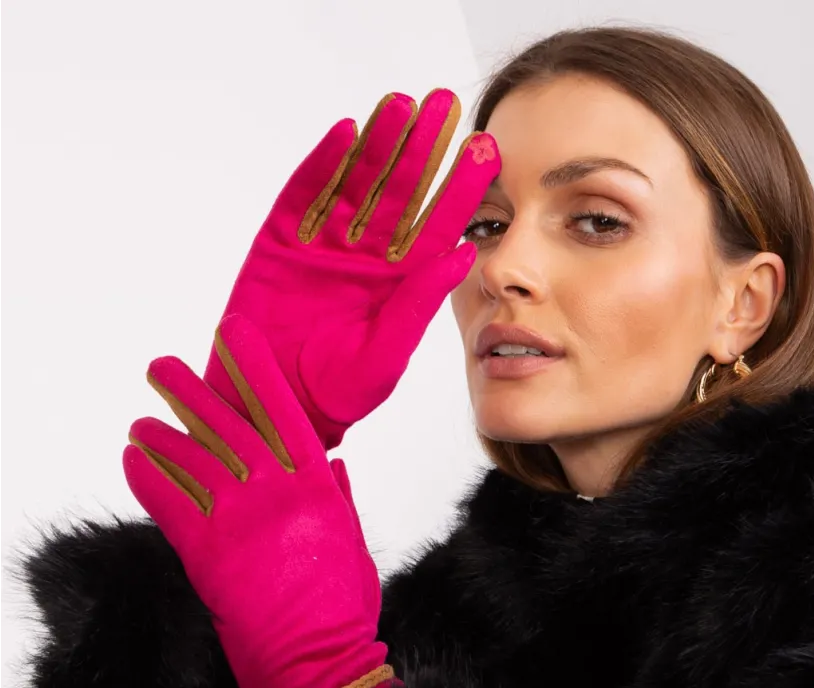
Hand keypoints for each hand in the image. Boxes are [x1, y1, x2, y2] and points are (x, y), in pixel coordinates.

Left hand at [124, 313, 400, 687]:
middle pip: (226, 427)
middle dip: (189, 392)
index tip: (232, 336)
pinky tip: (131, 458)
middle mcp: (278, 493)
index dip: (254, 370)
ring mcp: (242, 520)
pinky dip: (146, 476)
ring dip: (160, 435)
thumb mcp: (354, 547)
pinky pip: (168, 501)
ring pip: (192, 458)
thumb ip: (341, 501)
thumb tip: (337, 467)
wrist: (320, 661)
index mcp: (319, 488)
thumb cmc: (343, 614)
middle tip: (162, 368)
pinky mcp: (208, 552)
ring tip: (139, 420)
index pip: (281, 412)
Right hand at [203, 90, 499, 449]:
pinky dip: (323, 164)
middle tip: (446, 105)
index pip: (438, 226)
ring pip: (356, 184)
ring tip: (401, 104)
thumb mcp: (385, 354)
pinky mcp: (281, 243)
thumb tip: (461, 256)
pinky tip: (347, 133)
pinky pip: (305, 195)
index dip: (461, 189)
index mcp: (401, 283)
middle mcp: (368, 257)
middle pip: (400, 193)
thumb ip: (417, 304)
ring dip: (378, 144)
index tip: (487, 150)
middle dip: (422, 149)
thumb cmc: (337, 394)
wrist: (277, 407)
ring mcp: (324, 246)